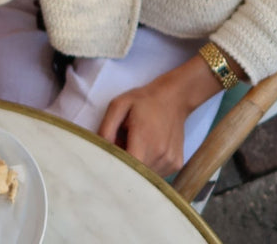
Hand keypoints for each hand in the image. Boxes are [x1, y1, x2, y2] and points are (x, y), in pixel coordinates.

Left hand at [98, 57, 221, 176]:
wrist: (174, 97)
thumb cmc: (143, 101)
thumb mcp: (119, 105)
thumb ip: (106, 128)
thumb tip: (99, 150)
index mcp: (144, 140)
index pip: (126, 170)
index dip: (115, 168)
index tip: (110, 159)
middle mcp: (160, 155)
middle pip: (135, 176)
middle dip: (125, 166)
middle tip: (123, 147)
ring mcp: (170, 162)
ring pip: (146, 178)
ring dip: (138, 167)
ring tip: (137, 146)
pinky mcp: (176, 165)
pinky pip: (157, 175)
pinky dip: (149, 166)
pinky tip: (149, 149)